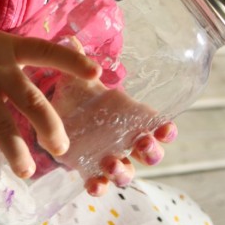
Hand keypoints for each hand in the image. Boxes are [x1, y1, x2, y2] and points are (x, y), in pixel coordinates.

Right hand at [0, 24, 100, 178]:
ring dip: (15, 150)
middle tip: (62, 148)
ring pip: (1, 123)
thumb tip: (64, 68)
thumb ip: (29, 58)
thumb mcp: (4, 44)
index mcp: (13, 50)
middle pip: (29, 98)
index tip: (97, 74)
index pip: (46, 52)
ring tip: (27, 170)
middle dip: (48, 126)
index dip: (71, 62)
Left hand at [50, 73, 177, 195]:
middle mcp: (124, 139)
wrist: (58, 115)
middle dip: (150, 152)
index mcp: (129, 116)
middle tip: (141, 145)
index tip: (165, 130)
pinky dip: (100, 187)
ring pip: (126, 170)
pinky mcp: (89, 169)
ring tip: (111, 162)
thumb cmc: (78, 97)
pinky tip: (94, 184)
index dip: (166, 130)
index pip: (156, 125)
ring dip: (124, 170)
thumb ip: (78, 62)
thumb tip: (69, 37)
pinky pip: (100, 184)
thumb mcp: (78, 80)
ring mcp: (108, 156)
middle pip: (148, 153)